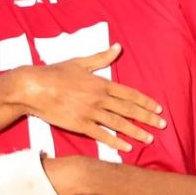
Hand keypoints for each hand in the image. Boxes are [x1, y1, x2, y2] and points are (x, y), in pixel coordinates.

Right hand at [18, 44, 165, 152]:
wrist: (34, 87)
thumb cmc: (56, 72)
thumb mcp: (80, 62)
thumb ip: (101, 57)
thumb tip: (118, 47)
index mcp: (101, 83)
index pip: (129, 94)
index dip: (145, 102)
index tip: (158, 108)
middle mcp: (99, 99)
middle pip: (128, 110)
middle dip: (147, 118)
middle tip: (162, 125)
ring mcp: (90, 113)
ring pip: (118, 124)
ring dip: (136, 132)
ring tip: (150, 138)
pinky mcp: (80, 125)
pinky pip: (101, 135)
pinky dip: (115, 142)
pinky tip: (127, 147)